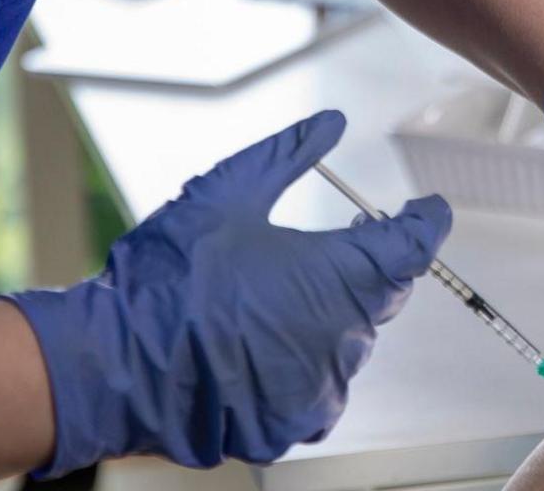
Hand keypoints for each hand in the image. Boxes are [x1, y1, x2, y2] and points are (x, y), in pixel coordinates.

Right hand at [5, 111, 449, 476]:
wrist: (117, 361)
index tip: (426, 209)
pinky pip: (321, 385)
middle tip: (347, 235)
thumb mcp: (229, 192)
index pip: (412, 247)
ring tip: (291, 288)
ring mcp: (319, 385)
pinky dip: (308, 359)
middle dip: (373, 261)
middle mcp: (342, 335)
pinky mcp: (292, 420)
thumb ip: (290, 153)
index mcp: (338, 275)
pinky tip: (271, 338)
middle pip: (385, 292)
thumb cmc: (172, 275)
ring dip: (336, 312)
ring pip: (352, 340)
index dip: (424, 222)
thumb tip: (331, 122)